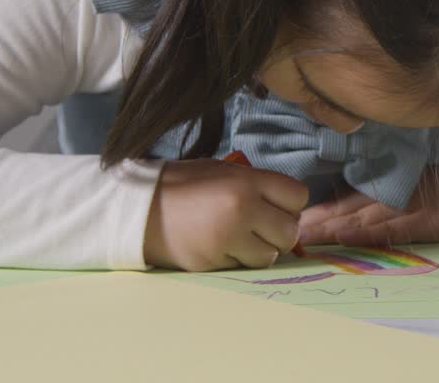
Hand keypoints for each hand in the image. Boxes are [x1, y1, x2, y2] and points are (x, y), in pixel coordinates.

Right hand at [143, 159, 309, 270]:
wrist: (140, 208)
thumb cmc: (185, 186)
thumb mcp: (224, 172)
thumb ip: (258, 187)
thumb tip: (289, 209)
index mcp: (246, 181)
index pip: (299, 196)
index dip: (290, 204)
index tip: (277, 206)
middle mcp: (241, 209)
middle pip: (290, 231)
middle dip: (280, 232)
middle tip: (261, 227)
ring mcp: (226, 238)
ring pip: (270, 255)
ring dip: (260, 250)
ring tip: (240, 238)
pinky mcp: (213, 262)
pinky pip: (242, 267)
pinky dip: (236, 260)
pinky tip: (219, 246)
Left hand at [297, 165, 438, 246]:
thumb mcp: (419, 179)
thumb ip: (389, 188)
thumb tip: (353, 200)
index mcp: (392, 185)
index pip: (348, 198)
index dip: (322, 209)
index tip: (296, 217)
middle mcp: (394, 195)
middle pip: (347, 208)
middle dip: (317, 220)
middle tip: (287, 230)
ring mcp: (408, 208)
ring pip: (361, 218)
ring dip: (331, 228)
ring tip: (304, 236)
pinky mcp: (424, 223)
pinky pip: (389, 230)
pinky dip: (366, 233)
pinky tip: (345, 237)